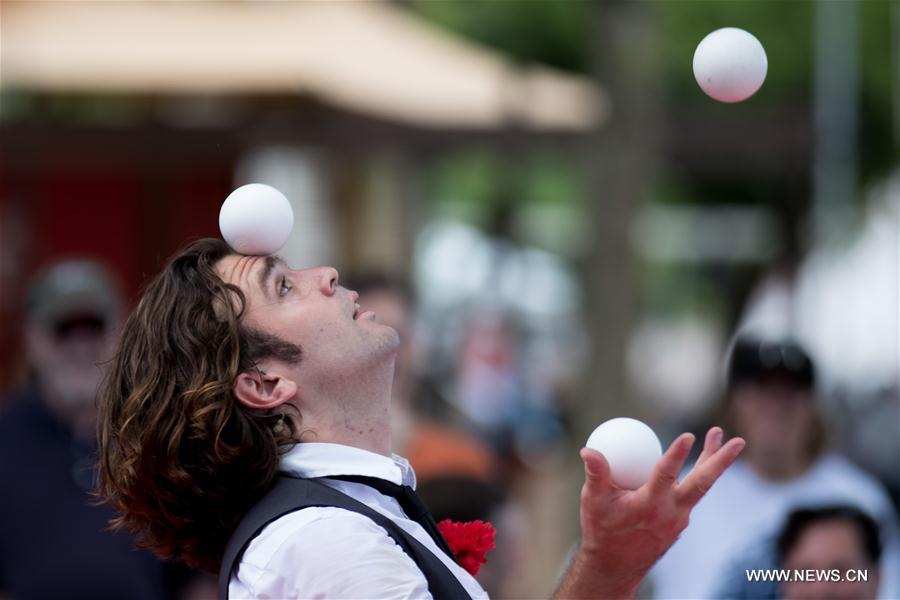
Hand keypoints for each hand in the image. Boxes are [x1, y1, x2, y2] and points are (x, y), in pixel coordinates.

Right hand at [555, 427, 744, 598]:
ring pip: (701, 486)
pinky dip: (696, 476)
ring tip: (717, 436)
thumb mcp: (593, 501)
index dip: (677, 455)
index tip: (689, 435)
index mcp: (650, 506)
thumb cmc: (602, 530)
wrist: (616, 566)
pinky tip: (694, 460)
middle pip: (703, 483)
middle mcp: (671, 513)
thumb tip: (588, 449)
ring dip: (712, 461)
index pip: (667, 476)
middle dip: (722, 461)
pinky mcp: (680, 521)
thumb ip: (596, 474)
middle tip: (739, 441)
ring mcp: (679, 519)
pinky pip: (691, 494)